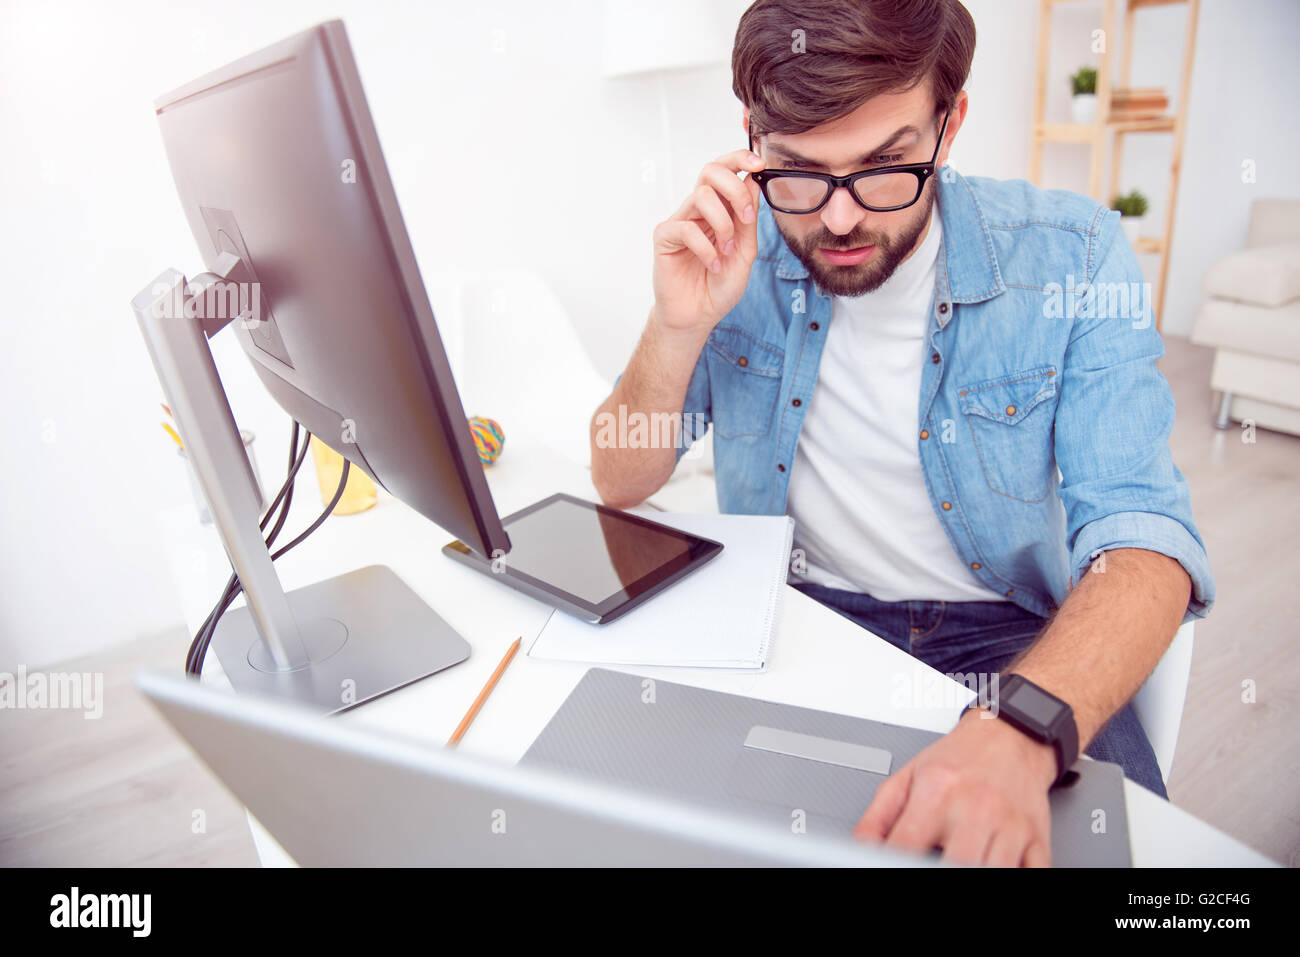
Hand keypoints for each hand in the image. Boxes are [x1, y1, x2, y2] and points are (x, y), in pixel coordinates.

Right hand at [652, 149, 764, 332]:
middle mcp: (698, 210)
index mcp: (718, 209)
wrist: (698, 315)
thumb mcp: (745, 252)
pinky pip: (687, 228)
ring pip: (701, 196)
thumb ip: (749, 221)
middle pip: (710, 171)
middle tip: (746, 216)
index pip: (724, 170)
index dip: (740, 159)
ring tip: (727, 250)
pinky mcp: (664, 237)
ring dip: (723, 223)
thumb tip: (753, 182)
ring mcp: (680, 221)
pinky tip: (713, 265)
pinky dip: (707, 248)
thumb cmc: (719, 286)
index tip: (759, 164)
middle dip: (734, 187)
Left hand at [854, 709, 1058, 866]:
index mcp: (936, 793)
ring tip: (957, 860)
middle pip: (955, 865)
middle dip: (938, 870)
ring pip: (993, 872)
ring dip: (974, 873)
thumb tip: (860, 847)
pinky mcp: (1037, 838)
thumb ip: (878, 816)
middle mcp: (975, 808)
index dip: (892, 864)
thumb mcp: (908, 777)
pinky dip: (1015, 874)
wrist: (1012, 734)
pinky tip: (993, 865)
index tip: (889, 866)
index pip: (905, 848)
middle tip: (930, 864)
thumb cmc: (960, 758)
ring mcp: (1010, 825)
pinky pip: (1034, 873)